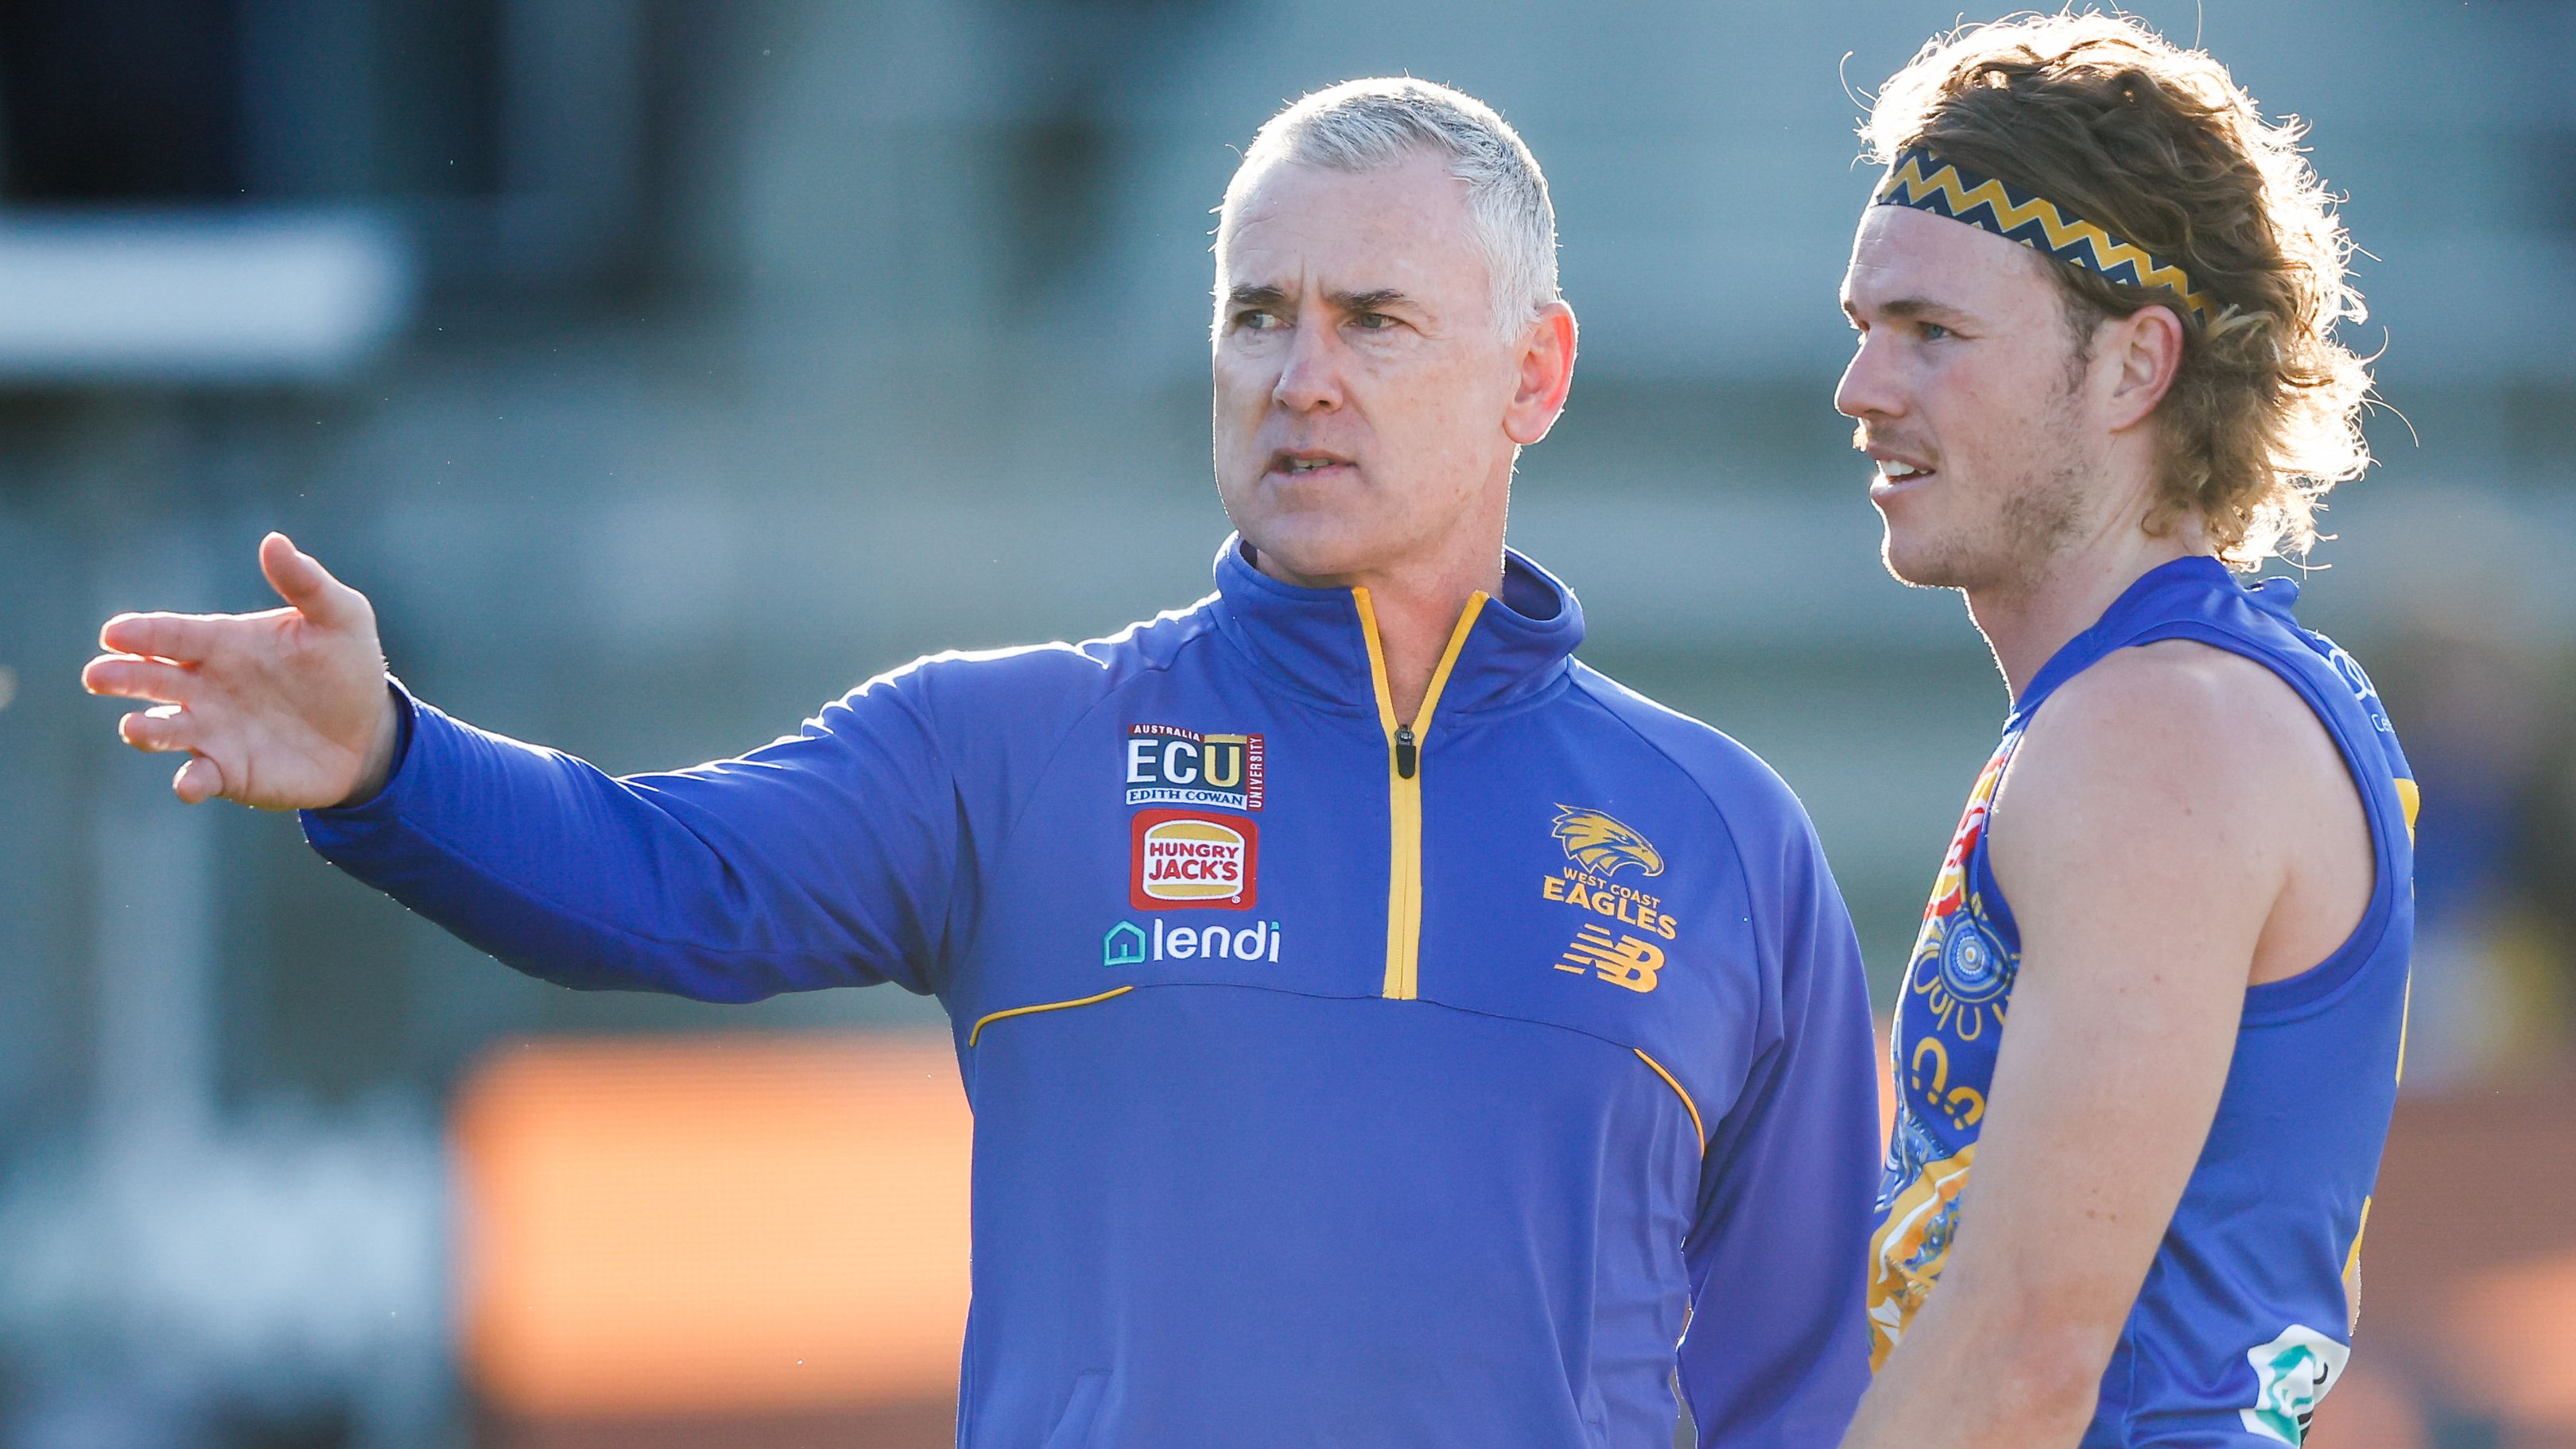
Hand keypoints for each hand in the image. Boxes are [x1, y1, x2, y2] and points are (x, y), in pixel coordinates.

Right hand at [83, 533, 401, 809]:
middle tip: (98, 676)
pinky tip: (190, 783)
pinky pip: (199, 777)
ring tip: (135, 727)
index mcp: (223, 643)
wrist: (370, 730)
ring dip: (146, 730)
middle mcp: (206, 686)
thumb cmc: (347, 665)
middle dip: (123, 677)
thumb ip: (305, 582)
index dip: (142, 633)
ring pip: (164, 729)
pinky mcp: (229, 771)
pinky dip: (189, 781)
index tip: (113, 633)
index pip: (173, 634)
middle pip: (152, 679)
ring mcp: (212, 730)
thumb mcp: (340, 617)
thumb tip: (274, 541)